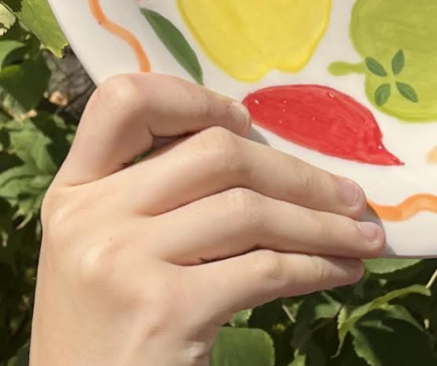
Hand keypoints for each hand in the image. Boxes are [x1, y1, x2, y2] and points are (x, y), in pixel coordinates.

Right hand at [29, 74, 384, 365]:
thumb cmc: (107, 337)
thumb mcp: (106, 254)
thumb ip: (152, 201)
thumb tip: (263, 157)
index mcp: (72, 192)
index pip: (123, 102)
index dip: (192, 99)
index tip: (245, 124)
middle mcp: (90, 218)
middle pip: (215, 154)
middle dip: (297, 173)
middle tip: (350, 197)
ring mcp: (123, 262)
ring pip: (250, 209)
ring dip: (322, 224)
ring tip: (363, 238)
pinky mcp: (165, 311)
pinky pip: (264, 268)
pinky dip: (315, 266)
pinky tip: (340, 272)